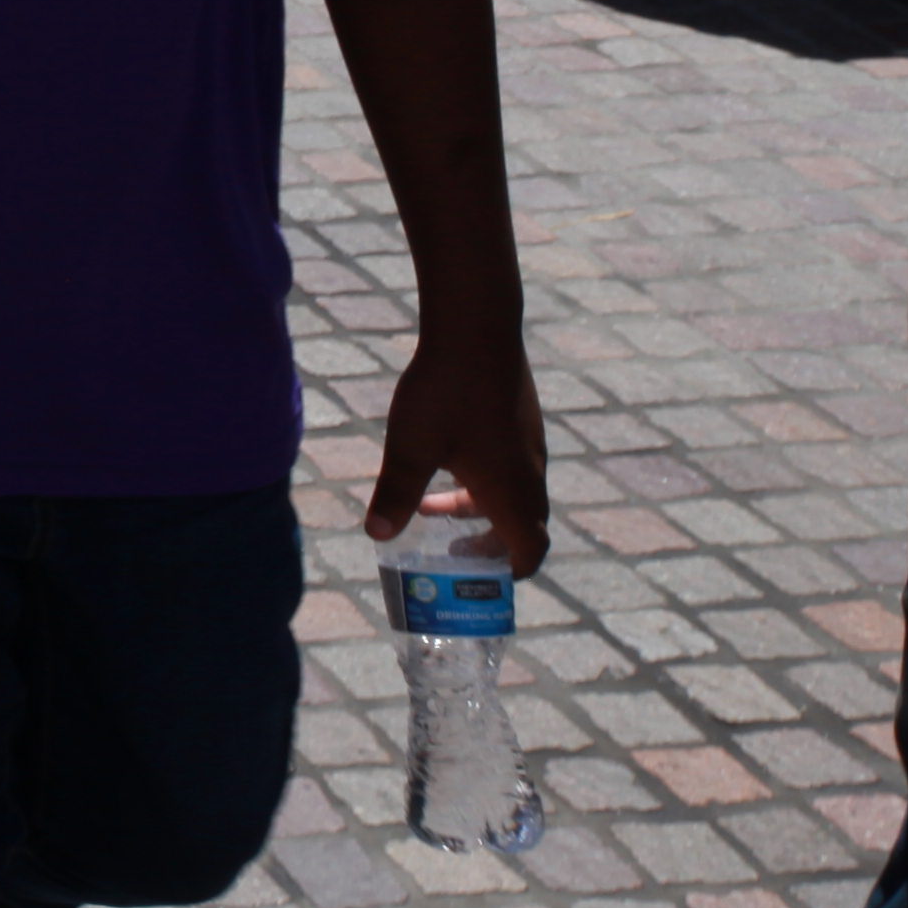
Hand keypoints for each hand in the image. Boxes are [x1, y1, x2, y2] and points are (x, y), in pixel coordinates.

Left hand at [365, 328, 547, 575]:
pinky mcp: (521, 417)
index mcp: (512, 490)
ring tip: (430, 507)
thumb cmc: (445, 393)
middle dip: (489, 544)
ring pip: (514, 491)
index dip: (512, 572)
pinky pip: (511, 464)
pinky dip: (484, 479)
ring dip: (480, 508)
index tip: (484, 581)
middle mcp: (531, 471)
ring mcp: (529, 442)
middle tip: (450, 552)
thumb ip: (395, 494)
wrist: (476, 326)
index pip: (531, 549)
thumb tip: (376, 536)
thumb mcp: (410, 448)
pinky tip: (444, 461)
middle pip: (523, 524)